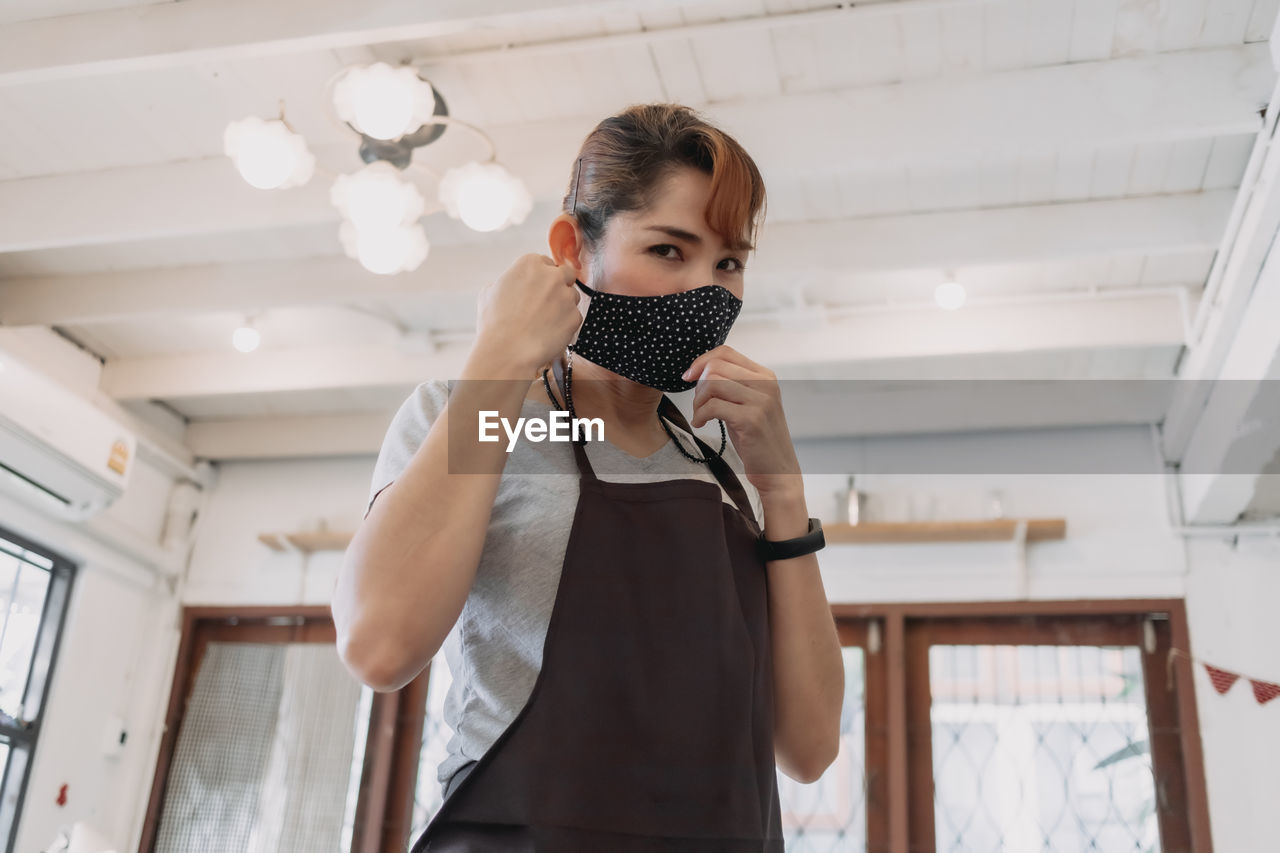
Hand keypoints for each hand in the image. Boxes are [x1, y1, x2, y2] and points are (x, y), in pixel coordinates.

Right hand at [473, 254, 581, 374]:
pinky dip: (565, 325)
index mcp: (530, 263)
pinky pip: (574, 318)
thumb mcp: (489, 292)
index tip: (536, 289)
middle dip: (560, 284)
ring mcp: (567, 296)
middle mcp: (553, 275)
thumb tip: (511, 285)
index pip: (545, 263)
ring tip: (544, 322)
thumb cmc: (495, 324)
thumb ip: (507, 282)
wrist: (508, 351)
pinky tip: (549, 333)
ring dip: (564, 305)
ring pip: (572, 296)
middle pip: (566, 274)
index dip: (541, 277)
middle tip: (548, 301)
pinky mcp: (575, 316)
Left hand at [681, 346, 802, 498]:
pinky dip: (699, 415)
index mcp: (765, 376)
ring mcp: (760, 401)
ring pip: (712, 384)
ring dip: (698, 401)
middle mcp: (766, 384)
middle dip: (698, 385)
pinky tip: (700, 424)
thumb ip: (732, 384)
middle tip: (698, 405)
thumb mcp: (747, 404)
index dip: (701, 361)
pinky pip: (713, 406)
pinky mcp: (751, 420)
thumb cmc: (757, 438)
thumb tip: (700, 369)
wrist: (777, 470)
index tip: (689, 377)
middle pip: (716, 366)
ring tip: (699, 416)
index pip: (725, 352)